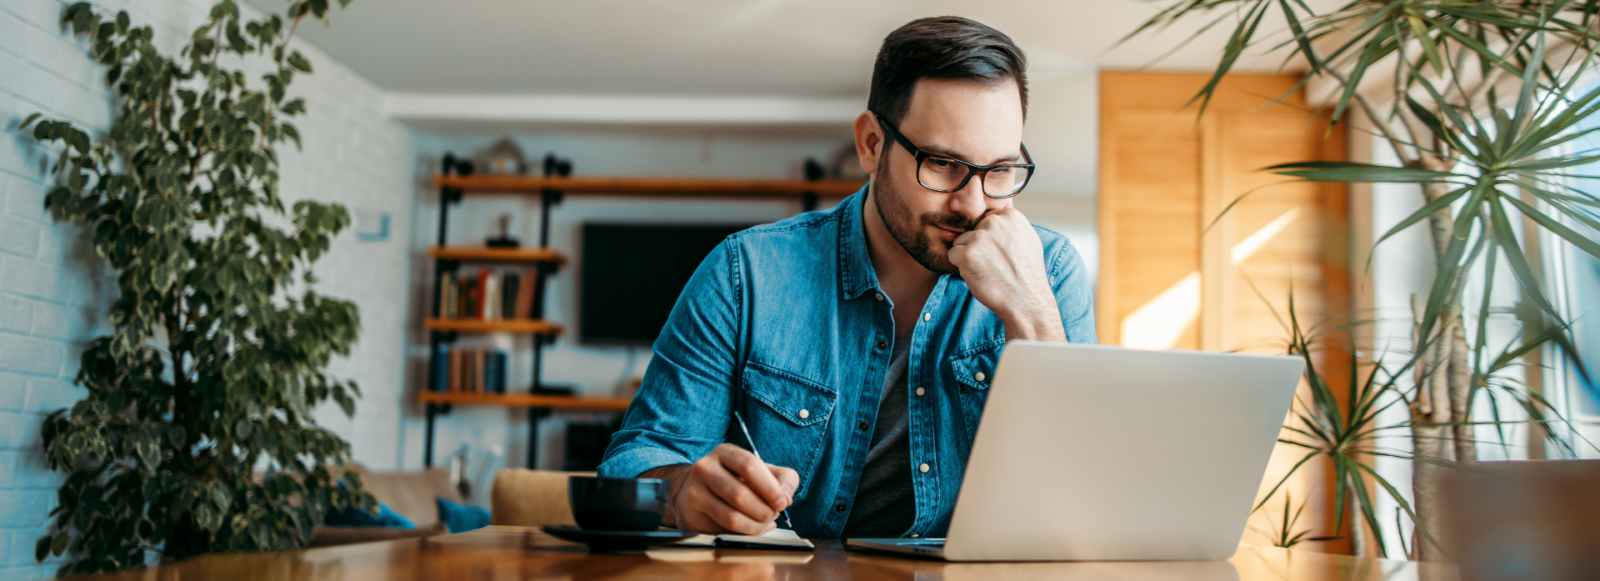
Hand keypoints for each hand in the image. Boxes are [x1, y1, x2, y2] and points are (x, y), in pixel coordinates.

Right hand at [668, 443, 798, 534]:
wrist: (698, 494)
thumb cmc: (737, 482)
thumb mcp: (763, 473)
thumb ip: (783, 478)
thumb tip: (786, 496)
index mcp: (726, 452)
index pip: (750, 466)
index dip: (770, 487)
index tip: (782, 502)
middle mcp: (706, 466)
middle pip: (740, 493)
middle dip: (764, 510)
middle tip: (773, 515)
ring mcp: (696, 488)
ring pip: (732, 514)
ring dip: (756, 524)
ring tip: (766, 522)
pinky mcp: (694, 510)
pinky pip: (724, 526)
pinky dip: (746, 530)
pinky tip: (754, 527)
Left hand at [947, 207, 1066, 340]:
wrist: (1026, 300)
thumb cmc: (1026, 275)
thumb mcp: (1026, 240)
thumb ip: (1007, 226)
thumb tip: (980, 219)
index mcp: (1011, 216)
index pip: (985, 221)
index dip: (989, 240)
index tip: (1001, 253)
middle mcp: (995, 223)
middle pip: (971, 230)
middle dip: (978, 247)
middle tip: (996, 264)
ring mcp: (980, 237)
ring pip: (960, 242)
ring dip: (969, 257)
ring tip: (989, 270)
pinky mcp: (968, 254)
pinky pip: (953, 255)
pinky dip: (961, 267)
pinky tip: (979, 275)